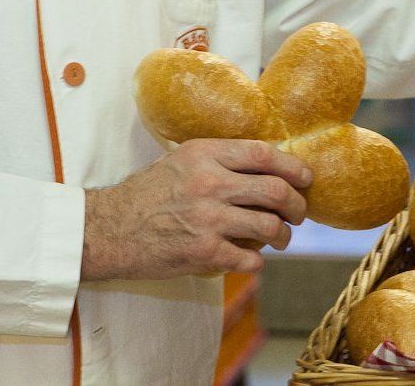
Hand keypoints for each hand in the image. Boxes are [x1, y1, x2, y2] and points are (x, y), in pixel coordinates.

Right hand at [81, 138, 310, 281]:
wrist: (109, 229)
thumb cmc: (146, 194)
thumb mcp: (180, 160)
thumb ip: (217, 159)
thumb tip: (264, 164)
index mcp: (205, 154)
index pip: (264, 154)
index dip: (293, 165)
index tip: (306, 177)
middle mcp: (210, 182)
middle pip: (275, 190)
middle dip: (297, 205)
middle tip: (298, 213)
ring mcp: (208, 219)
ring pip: (269, 226)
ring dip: (283, 236)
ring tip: (281, 239)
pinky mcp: (204, 253)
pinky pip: (250, 258)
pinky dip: (257, 261)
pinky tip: (251, 259)